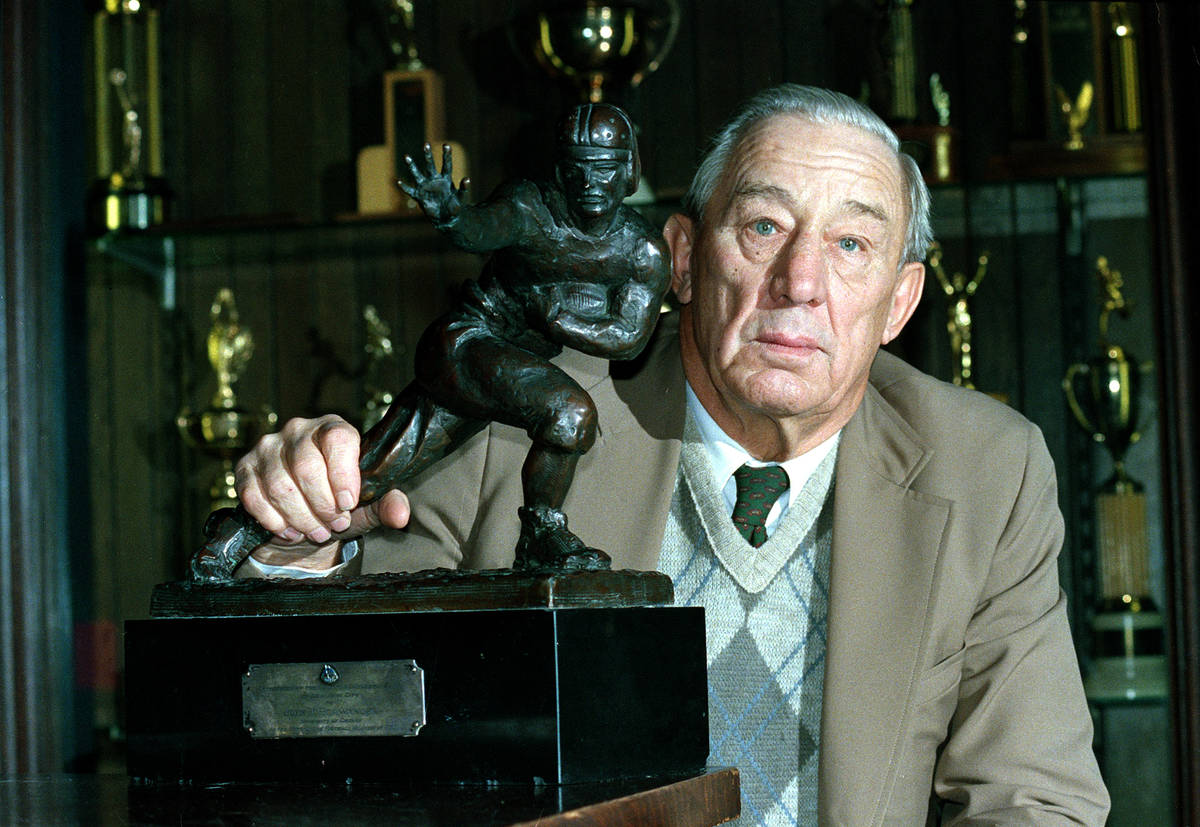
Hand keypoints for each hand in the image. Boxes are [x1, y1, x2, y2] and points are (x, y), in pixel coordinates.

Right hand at [235, 415, 410, 569]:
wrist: (303, 513)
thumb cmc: (339, 501)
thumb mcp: (366, 505)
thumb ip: (385, 505)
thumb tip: (401, 514)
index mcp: (333, 428)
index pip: (338, 440)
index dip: (343, 475)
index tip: (348, 505)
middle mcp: (298, 430)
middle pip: (307, 466)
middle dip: (322, 505)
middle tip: (334, 526)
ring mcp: (268, 446)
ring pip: (280, 486)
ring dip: (300, 517)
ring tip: (316, 532)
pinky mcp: (245, 467)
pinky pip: (254, 496)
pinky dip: (273, 520)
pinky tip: (289, 531)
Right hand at [397, 143, 469, 224]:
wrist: (446, 219)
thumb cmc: (455, 207)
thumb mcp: (461, 199)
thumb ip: (464, 189)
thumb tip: (467, 179)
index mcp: (446, 180)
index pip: (446, 165)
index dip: (446, 155)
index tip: (446, 145)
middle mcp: (434, 180)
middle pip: (430, 166)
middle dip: (428, 155)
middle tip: (426, 144)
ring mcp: (426, 187)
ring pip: (417, 174)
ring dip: (412, 166)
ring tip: (406, 157)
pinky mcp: (419, 196)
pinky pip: (410, 191)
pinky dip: (405, 187)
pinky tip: (398, 182)